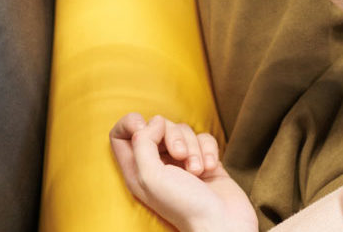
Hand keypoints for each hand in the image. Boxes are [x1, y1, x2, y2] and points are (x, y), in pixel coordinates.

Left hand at [110, 113, 256, 231]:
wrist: (222, 223)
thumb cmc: (183, 205)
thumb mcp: (150, 176)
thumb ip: (143, 142)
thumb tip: (155, 121)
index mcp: (136, 170)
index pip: (120, 136)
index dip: (130, 124)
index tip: (144, 127)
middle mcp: (157, 164)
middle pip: (157, 127)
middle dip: (172, 135)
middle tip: (180, 156)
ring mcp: (182, 162)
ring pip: (183, 130)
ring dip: (193, 147)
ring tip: (197, 171)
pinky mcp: (205, 161)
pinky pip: (204, 138)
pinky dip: (208, 149)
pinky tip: (210, 168)